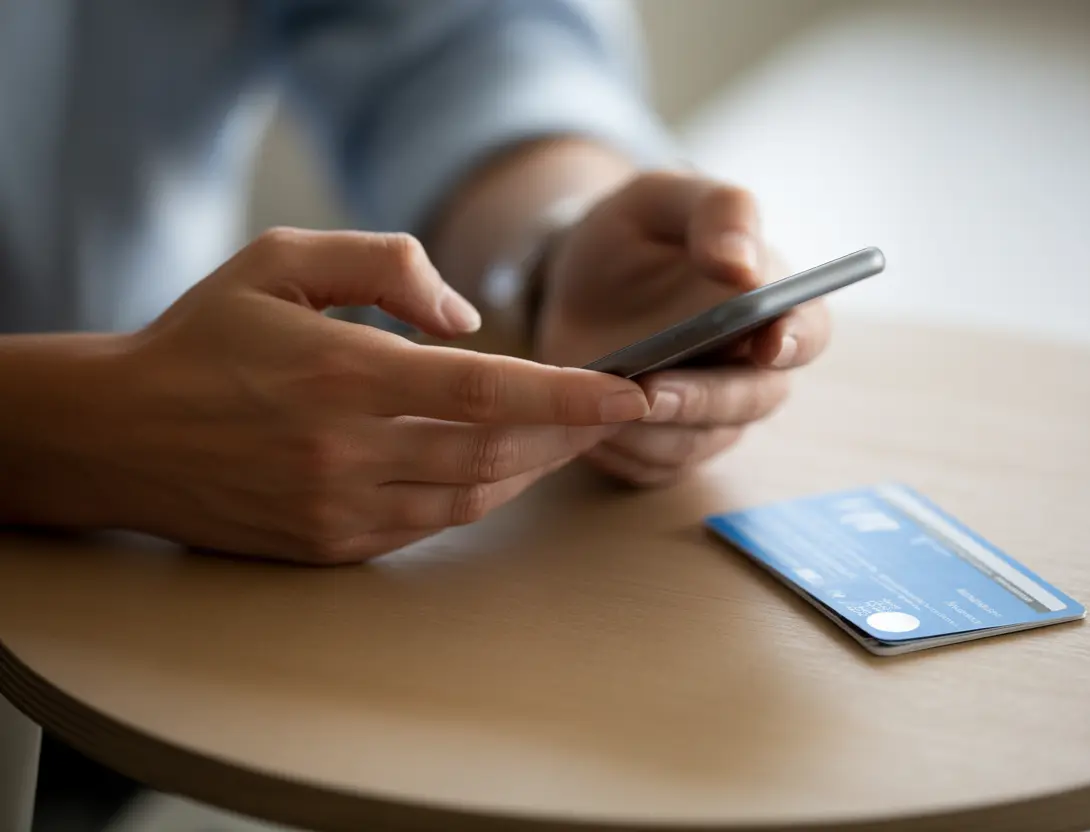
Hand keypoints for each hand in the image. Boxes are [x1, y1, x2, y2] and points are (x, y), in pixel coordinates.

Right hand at [104, 228, 647, 562]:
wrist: (117, 433)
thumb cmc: (204, 336)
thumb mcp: (279, 259)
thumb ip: (385, 266)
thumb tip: (468, 319)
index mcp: (343, 373)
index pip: (486, 390)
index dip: (568, 396)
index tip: (629, 393)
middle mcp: (348, 451)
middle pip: (496, 452)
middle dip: (570, 434)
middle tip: (615, 412)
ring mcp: (340, 508)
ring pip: (472, 497)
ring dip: (533, 469)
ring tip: (570, 437)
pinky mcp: (331, 544)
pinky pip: (431, 525)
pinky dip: (480, 496)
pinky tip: (501, 468)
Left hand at [533, 173, 830, 485]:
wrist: (568, 283)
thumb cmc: (631, 234)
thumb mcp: (662, 198)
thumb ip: (717, 211)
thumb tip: (745, 267)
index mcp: (770, 302)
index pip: (808, 330)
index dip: (796, 340)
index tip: (769, 343)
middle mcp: (752, 367)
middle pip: (754, 399)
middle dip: (705, 398)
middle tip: (654, 390)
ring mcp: (711, 414)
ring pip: (703, 441)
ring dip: (658, 432)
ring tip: (603, 410)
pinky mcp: (667, 445)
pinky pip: (657, 466)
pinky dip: (625, 454)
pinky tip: (588, 430)